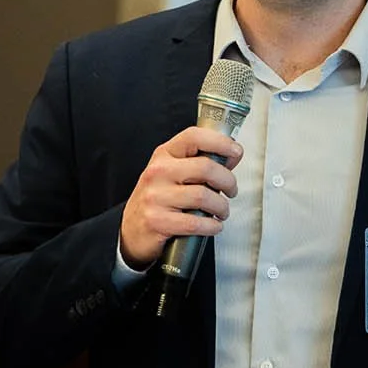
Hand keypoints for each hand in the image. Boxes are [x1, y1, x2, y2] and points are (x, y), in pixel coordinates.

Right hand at [118, 126, 241, 269]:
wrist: (131, 230)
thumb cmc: (158, 199)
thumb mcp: (173, 173)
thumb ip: (200, 163)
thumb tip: (232, 155)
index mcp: (164, 155)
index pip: (194, 137)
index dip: (220, 142)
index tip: (235, 151)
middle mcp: (158, 172)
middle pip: (205, 167)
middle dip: (228, 181)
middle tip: (231, 190)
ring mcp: (155, 196)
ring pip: (203, 196)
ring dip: (221, 207)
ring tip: (221, 211)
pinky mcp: (157, 221)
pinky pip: (195, 222)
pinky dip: (212, 226)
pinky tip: (213, 225)